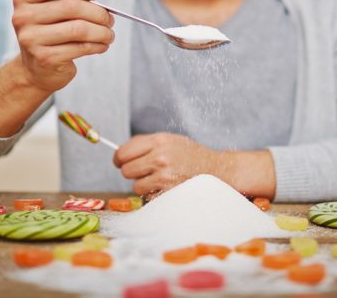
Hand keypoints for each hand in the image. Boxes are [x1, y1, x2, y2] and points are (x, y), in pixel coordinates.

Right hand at [11, 0, 114, 93]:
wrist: (36, 69)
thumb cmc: (49, 34)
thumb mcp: (51, 9)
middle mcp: (23, 18)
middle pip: (71, 6)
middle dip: (98, 12)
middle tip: (109, 19)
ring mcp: (32, 39)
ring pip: (79, 29)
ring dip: (102, 31)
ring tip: (109, 34)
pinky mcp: (45, 58)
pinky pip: (81, 48)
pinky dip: (97, 45)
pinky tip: (102, 45)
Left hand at [113, 132, 276, 198]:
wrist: (217, 169)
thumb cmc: (192, 155)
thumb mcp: (171, 140)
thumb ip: (147, 144)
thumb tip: (121, 153)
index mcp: (159, 141)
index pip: (123, 152)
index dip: (119, 158)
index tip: (120, 161)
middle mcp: (160, 157)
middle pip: (126, 170)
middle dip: (132, 172)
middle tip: (143, 171)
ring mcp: (165, 176)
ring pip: (135, 186)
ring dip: (144, 184)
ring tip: (159, 178)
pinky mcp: (169, 192)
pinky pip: (148, 196)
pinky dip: (154, 194)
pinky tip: (167, 187)